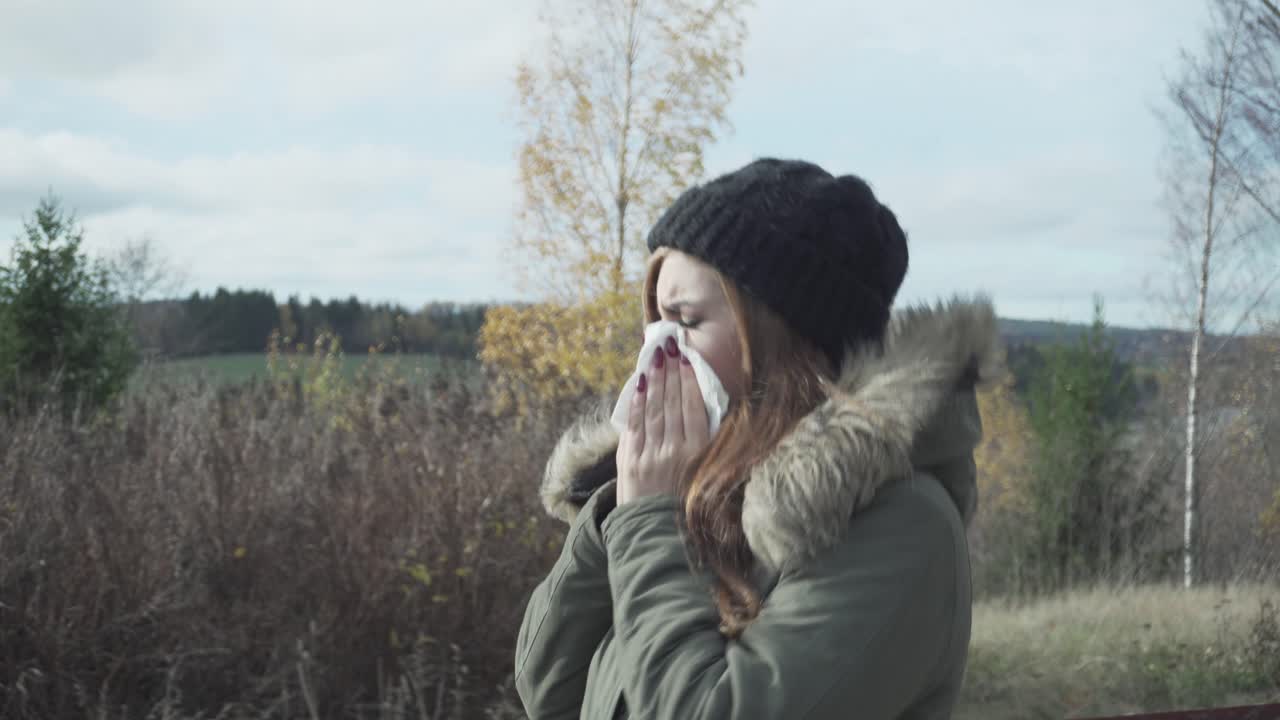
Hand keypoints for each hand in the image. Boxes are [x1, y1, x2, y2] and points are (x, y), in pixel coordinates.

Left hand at [616, 336, 710, 505]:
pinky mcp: (631, 460)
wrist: (655, 533)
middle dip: (670, 372)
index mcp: (697, 454)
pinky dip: (637, 402)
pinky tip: (639, 382)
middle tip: (670, 347)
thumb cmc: (685, 504)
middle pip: (673, 403)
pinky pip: (635, 424)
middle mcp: (675, 451)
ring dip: (655, 380)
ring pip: (654, 409)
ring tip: (656, 357)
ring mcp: (650, 455)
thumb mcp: (704, 475)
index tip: (687, 359)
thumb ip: (703, 444)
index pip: (693, 408)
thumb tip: (701, 411)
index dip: (689, 381)